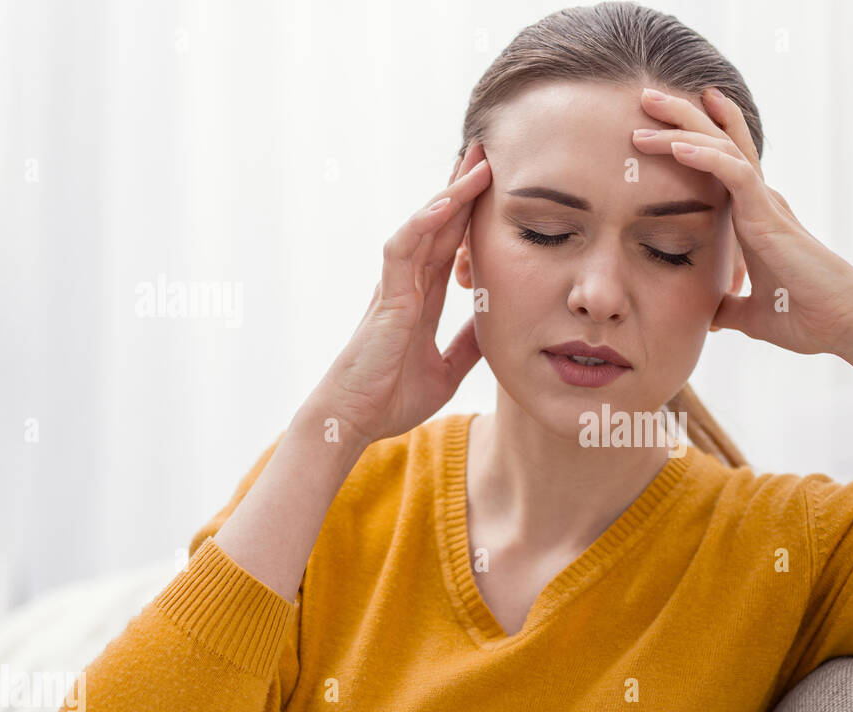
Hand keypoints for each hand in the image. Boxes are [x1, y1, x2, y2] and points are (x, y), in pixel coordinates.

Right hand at [314, 144, 490, 444]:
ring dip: (450, 194)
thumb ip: (467, 345)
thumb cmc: (390, 396)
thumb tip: (494, 329)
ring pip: (424, 227)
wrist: (355, 420)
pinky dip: (423, 225)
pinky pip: (403, 250)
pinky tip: (446, 204)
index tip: (497, 187)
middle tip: (489, 151)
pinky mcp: (386, 298)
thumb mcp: (447, 370)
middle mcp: (408, 284)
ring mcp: (395, 286)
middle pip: (439, 223)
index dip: (472, 214)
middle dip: (463, 187)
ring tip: (477, 163)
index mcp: (422, 297)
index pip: (451, 244)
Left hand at [632, 86, 852, 355]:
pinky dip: (705, 156)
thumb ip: (730, 308)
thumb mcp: (752, 313)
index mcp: (755, 218)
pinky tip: (677, 146)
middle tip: (645, 97)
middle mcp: (760, 201)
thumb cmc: (806, 317)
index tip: (658, 126)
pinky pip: (735, 173)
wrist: (842, 324)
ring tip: (648, 107)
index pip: (721, 167)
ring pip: (722, 148)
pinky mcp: (770, 215)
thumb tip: (709, 316)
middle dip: (681, 118)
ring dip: (682, 127)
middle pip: (718, 144)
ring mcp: (765, 204)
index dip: (694, 141)